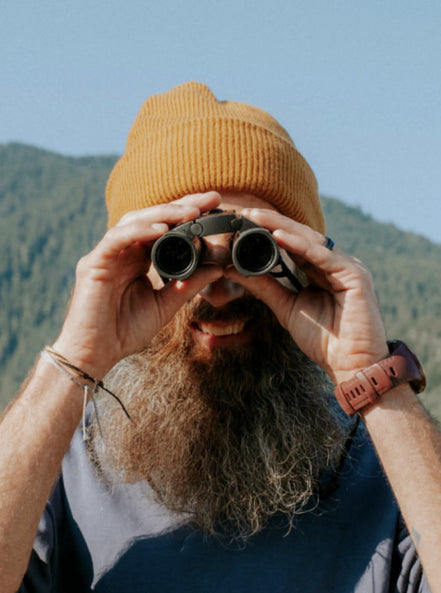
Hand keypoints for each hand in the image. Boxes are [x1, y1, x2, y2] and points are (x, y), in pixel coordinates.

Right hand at [53, 192, 223, 377]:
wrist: (96, 355)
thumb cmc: (125, 331)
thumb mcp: (165, 305)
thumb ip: (188, 285)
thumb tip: (217, 268)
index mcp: (138, 258)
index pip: (163, 228)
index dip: (187, 215)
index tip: (216, 206)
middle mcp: (122, 251)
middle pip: (151, 217)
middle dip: (181, 206)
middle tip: (211, 198)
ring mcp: (106, 255)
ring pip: (134, 221)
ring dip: (163, 214)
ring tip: (191, 212)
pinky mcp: (94, 264)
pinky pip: (116, 239)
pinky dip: (138, 231)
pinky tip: (161, 229)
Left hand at [225, 207, 388, 383]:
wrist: (351, 365)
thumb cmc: (324, 340)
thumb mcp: (287, 308)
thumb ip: (266, 287)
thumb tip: (234, 270)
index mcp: (321, 269)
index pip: (292, 243)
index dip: (268, 232)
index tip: (242, 224)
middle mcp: (335, 263)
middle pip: (300, 236)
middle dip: (272, 223)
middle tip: (246, 213)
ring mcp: (347, 266)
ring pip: (310, 239)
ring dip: (282, 227)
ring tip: (257, 218)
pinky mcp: (355, 275)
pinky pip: (324, 255)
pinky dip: (300, 245)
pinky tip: (279, 236)